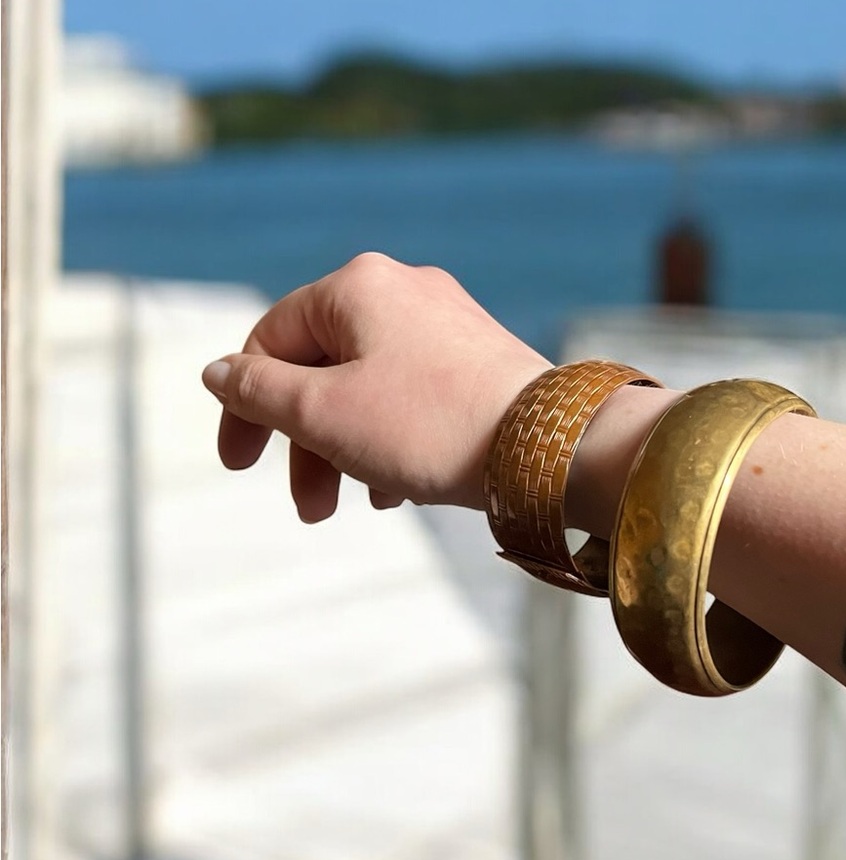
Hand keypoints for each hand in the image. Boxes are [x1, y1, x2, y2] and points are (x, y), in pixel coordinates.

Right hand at [202, 252, 550, 520]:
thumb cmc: (430, 426)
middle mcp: (403, 289)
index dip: (243, 406)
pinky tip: (400, 489)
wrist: (550, 447)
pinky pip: (414, 396)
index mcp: (356, 287)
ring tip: (356, 505)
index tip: (240, 466)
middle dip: (307, 445)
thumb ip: (259, 391)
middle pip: (325, 368)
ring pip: (370, 387)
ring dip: (350, 450)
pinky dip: (393, 439)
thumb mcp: (323, 414)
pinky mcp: (479, 358)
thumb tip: (218, 372)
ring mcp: (447, 322)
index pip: (271, 339)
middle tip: (310, 509)